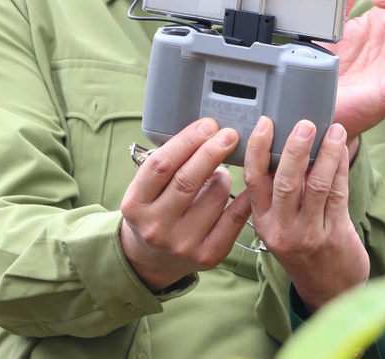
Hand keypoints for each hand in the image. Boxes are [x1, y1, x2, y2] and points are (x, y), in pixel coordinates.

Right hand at [120, 118, 252, 291]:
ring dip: (224, 175)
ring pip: (216, 195)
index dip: (187, 140)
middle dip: (212, 151)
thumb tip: (203, 131)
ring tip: (219, 172)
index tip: (207, 125)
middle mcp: (156, 227)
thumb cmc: (153, 212)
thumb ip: (166, 164)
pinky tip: (248, 183)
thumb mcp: (145, 189)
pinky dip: (245, 195)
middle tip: (228, 134)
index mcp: (135, 205)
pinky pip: (236, 217)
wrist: (154, 260)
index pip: (161, 165)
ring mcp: (183, 244)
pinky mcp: (209, 255)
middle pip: (188, 180)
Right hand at [243, 116, 368, 311]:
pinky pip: (338, 194)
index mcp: (262, 221)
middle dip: (295, 148)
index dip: (258, 149)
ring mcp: (308, 234)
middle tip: (304, 124)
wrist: (329, 290)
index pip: (254, 180)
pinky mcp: (334, 235)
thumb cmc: (303, 249)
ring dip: (326, 153)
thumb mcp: (280, 226)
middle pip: (285, 181)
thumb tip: (289, 145)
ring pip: (316, 185)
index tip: (265, 123)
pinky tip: (342, 151)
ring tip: (334, 130)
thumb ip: (279, 193)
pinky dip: (340, 168)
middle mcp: (281, 229)